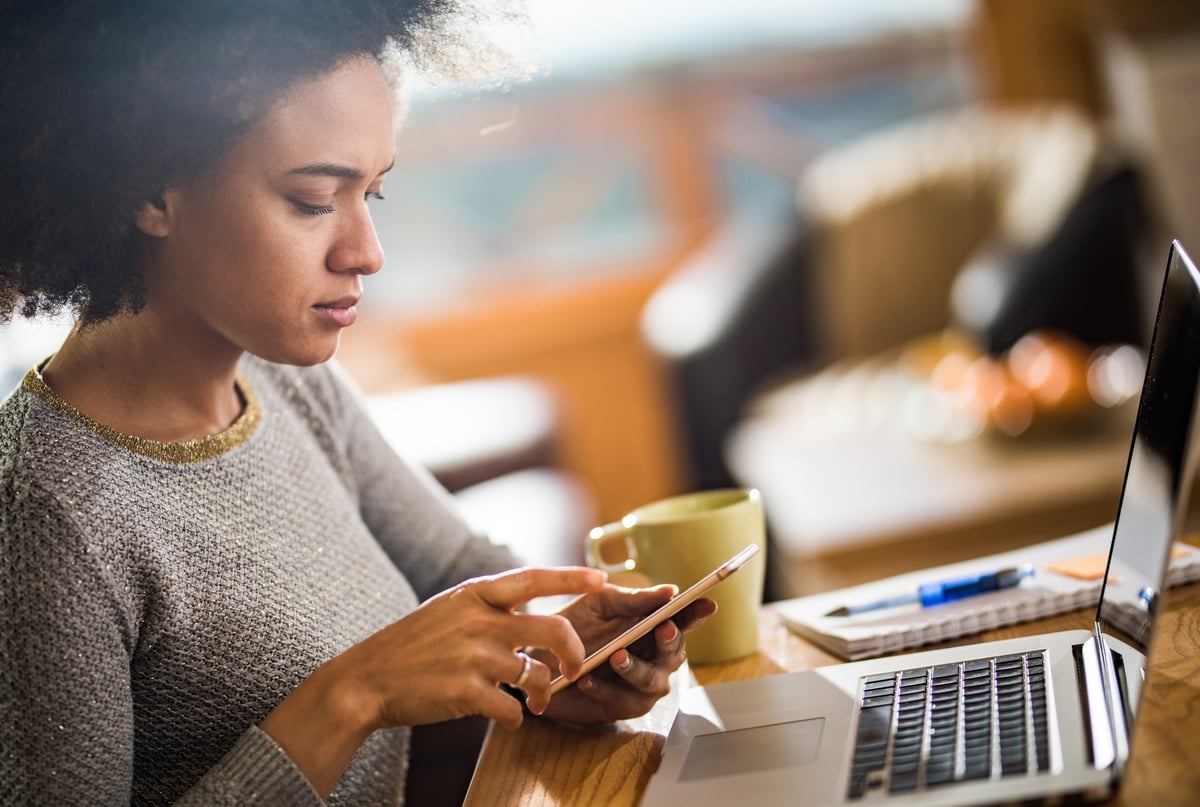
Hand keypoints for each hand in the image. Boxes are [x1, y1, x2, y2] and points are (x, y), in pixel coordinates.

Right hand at [260, 566, 605, 795]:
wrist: (366, 681)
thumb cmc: (410, 645)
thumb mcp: (447, 609)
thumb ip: (488, 607)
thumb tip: (531, 610)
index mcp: (475, 595)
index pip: (533, 578)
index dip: (571, 578)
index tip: (602, 580)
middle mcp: (479, 621)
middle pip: (553, 630)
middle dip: (574, 652)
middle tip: (574, 667)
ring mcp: (473, 657)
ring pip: (535, 675)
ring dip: (543, 694)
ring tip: (537, 702)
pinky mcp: (466, 693)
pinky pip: (512, 710)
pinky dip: (517, 719)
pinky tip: (507, 719)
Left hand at [536, 584, 716, 724]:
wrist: (536, 657)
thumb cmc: (571, 627)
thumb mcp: (599, 603)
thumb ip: (633, 600)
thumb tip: (670, 591)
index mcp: (649, 627)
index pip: (680, 620)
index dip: (696, 614)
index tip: (708, 604)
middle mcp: (651, 657)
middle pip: (675, 653)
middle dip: (671, 641)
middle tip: (662, 628)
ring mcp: (638, 685)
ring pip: (655, 683)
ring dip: (637, 669)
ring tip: (616, 657)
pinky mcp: (619, 708)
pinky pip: (624, 702)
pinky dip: (606, 690)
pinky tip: (588, 679)